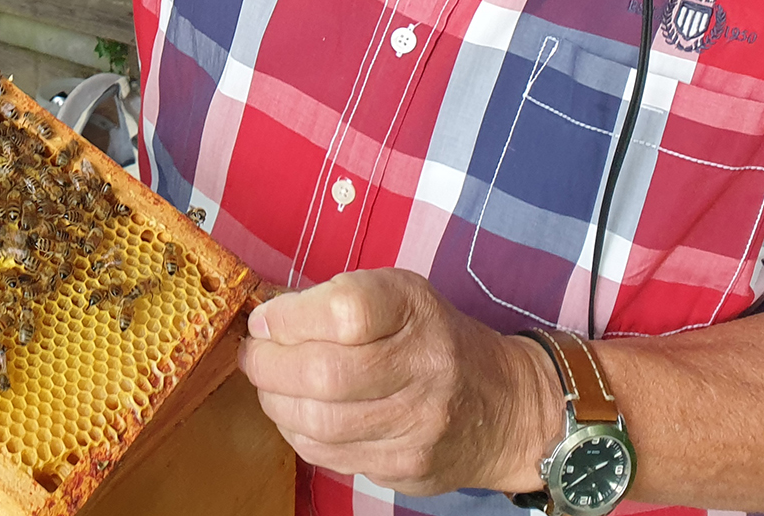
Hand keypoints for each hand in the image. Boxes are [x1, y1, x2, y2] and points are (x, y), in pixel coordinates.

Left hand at [237, 268, 561, 496]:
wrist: (508, 406)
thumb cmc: (436, 339)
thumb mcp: (400, 295)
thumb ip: (337, 301)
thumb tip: (268, 321)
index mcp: (416, 310)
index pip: (344, 311)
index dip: (289, 317)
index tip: (266, 318)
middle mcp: (424, 367)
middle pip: (323, 373)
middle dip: (268, 364)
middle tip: (254, 355)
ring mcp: (418, 425)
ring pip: (319, 422)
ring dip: (275, 402)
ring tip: (270, 386)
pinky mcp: (407, 468)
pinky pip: (329, 456)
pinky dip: (298, 433)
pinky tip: (298, 415)